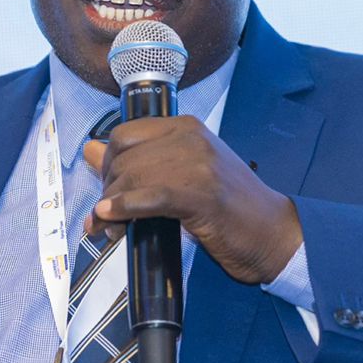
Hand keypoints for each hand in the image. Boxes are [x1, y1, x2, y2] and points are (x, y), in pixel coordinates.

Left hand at [82, 116, 301, 283]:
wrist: (273, 234)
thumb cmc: (228, 208)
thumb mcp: (179, 175)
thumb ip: (137, 161)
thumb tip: (89, 150)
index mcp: (186, 128)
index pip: (124, 135)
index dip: (106, 165)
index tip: (107, 191)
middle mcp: (191, 138)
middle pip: (123, 158)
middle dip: (106, 191)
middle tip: (104, 220)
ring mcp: (199, 164)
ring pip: (131, 178)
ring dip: (110, 209)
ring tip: (109, 231)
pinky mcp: (202, 194)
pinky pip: (148, 196)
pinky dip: (123, 209)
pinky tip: (113, 221)